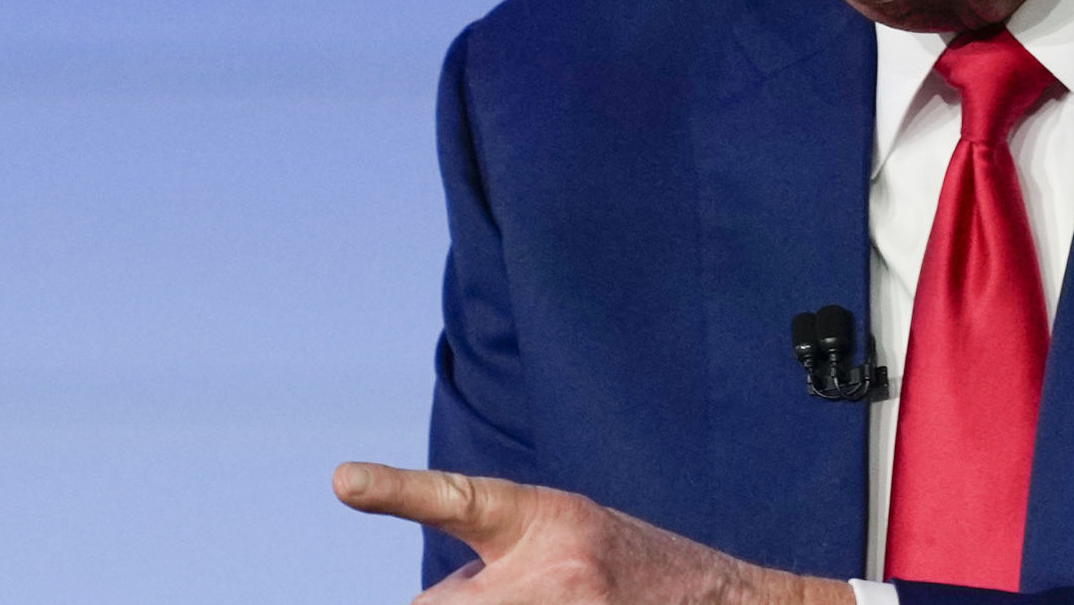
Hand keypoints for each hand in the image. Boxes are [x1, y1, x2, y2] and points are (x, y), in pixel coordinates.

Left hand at [335, 462, 854, 604]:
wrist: (729, 603)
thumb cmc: (630, 566)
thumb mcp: (558, 530)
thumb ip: (486, 559)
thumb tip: (429, 604)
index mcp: (543, 524)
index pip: (456, 510)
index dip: (398, 492)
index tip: (345, 481)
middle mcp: (552, 578)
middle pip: (436, 604)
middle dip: (448, 602)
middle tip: (498, 585)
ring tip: (546, 599)